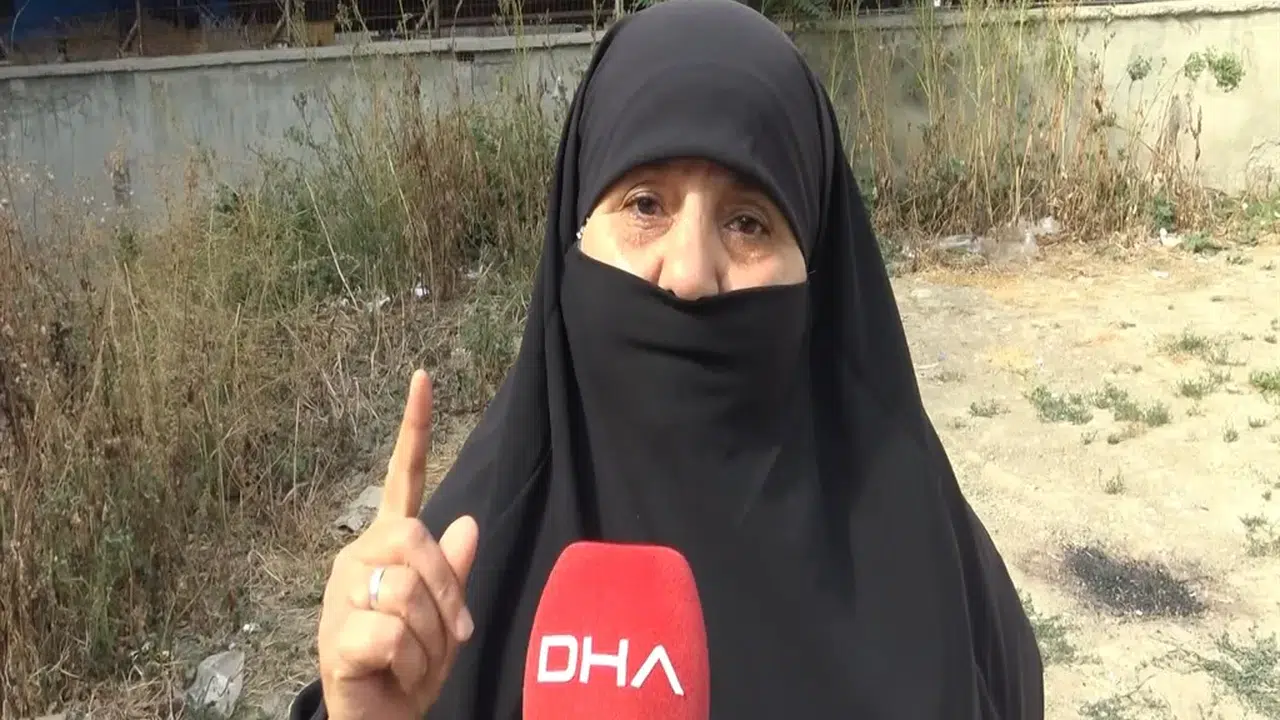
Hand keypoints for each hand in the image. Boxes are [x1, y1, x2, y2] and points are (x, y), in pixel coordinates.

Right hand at [317, 370, 478, 719]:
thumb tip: (468, 522)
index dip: (413, 430)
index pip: (403, 480)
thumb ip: (453, 573)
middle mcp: (357, 560)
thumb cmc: (409, 669)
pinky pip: (395, 633)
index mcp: (386, 548)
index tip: (424, 378)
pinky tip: (394, 673)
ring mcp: (341, 596)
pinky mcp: (334, 637)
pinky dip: (413, 663)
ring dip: (431, 640)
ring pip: (409, 592)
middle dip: (448, 593)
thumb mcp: (445, 620)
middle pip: (417, 542)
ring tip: (415, 661)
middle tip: (451, 635)